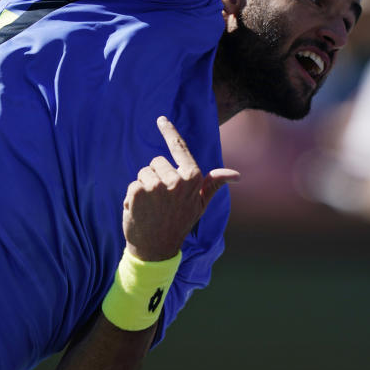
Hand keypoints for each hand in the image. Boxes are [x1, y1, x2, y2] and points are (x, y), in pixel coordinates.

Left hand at [122, 116, 239, 261]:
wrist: (156, 250)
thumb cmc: (180, 223)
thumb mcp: (200, 204)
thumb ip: (213, 184)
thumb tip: (237, 175)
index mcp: (193, 178)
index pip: (179, 148)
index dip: (170, 132)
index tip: (161, 119)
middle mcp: (177, 180)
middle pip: (157, 161)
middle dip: (156, 177)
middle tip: (162, 202)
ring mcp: (157, 186)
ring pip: (144, 172)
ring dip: (144, 187)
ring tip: (151, 207)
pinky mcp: (139, 191)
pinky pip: (133, 183)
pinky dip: (133, 196)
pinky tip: (141, 210)